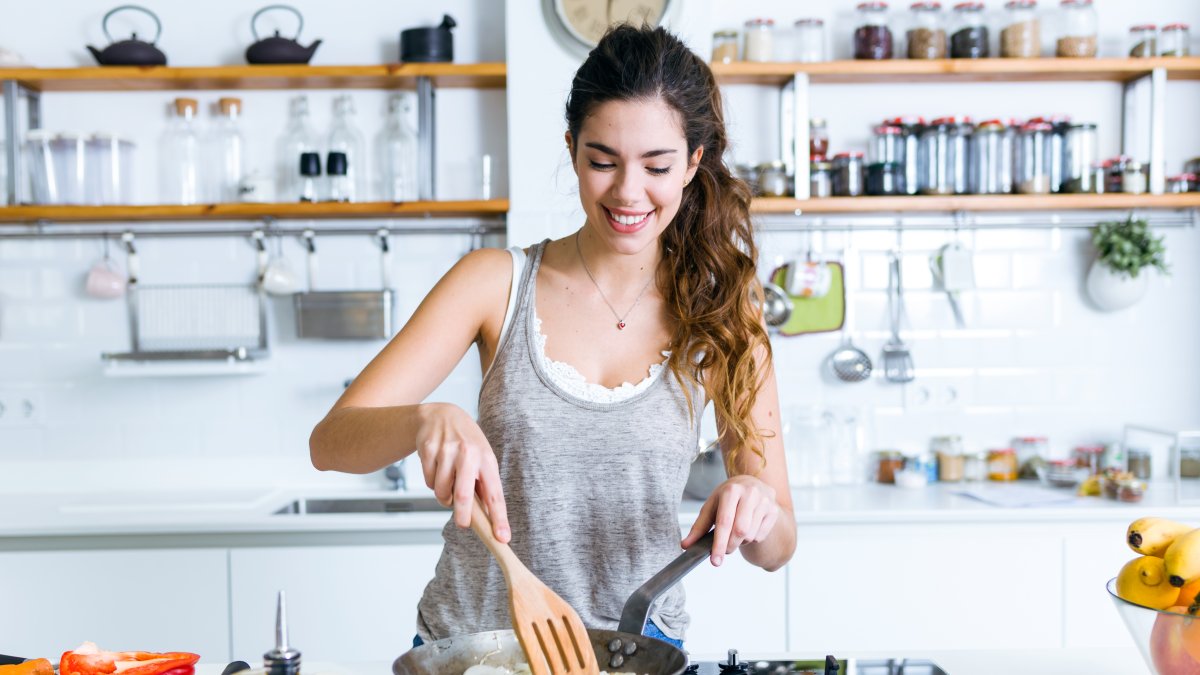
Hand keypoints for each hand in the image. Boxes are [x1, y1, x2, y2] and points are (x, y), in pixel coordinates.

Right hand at [414, 403, 509, 542]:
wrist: (441, 415)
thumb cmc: (466, 442)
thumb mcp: (482, 458)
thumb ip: (484, 484)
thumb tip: (487, 518)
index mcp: (486, 459)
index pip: (495, 494)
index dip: (499, 518)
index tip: (502, 537)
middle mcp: (467, 453)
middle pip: (464, 496)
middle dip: (463, 516)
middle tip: (463, 524)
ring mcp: (446, 451)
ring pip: (441, 491)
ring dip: (444, 496)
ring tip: (449, 484)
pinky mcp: (428, 450)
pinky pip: (429, 482)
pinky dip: (432, 483)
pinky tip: (437, 469)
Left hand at [682, 475, 778, 566]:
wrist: (751, 484)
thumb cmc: (728, 497)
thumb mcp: (711, 506)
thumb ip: (699, 527)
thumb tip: (686, 545)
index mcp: (731, 490)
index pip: (724, 521)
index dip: (719, 543)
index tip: (715, 560)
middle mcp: (750, 493)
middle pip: (740, 531)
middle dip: (729, 546)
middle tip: (724, 549)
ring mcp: (765, 501)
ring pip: (750, 535)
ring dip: (740, 542)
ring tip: (736, 531)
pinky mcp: (774, 510)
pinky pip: (760, 536)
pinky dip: (751, 539)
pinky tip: (748, 528)